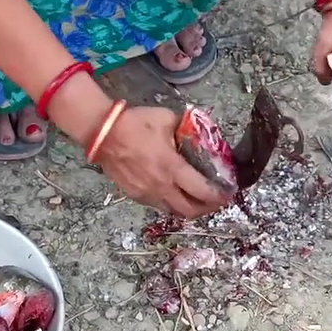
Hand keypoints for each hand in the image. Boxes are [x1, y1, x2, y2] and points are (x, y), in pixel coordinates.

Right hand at [93, 105, 233, 218]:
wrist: (103, 133)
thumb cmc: (135, 124)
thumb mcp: (167, 119)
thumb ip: (185, 127)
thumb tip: (196, 130)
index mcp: (172, 168)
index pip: (202, 191)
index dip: (219, 196)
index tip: (228, 193)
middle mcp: (161, 186)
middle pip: (190, 211)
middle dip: (207, 209)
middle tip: (216, 201)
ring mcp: (146, 194)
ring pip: (173, 211)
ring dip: (188, 209)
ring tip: (197, 200)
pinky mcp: (135, 195)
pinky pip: (158, 205)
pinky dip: (171, 204)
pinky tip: (175, 194)